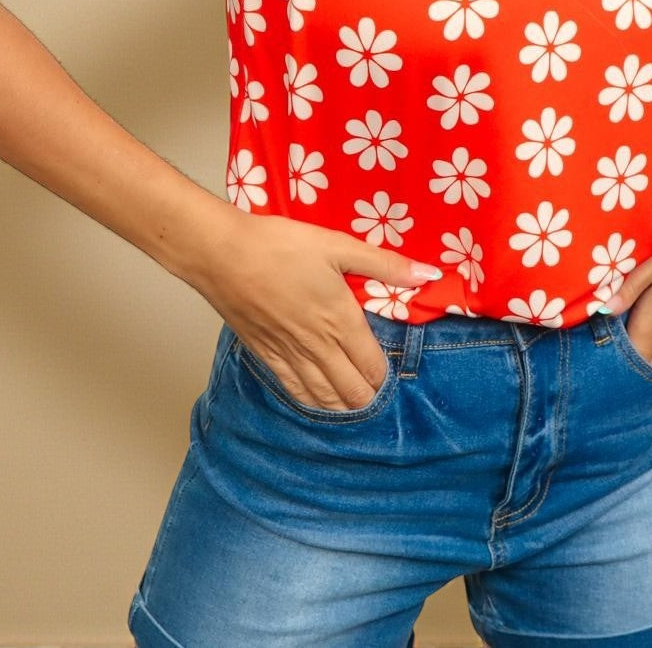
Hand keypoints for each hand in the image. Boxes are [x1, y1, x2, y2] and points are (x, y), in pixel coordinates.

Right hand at [195, 205, 441, 409]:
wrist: (223, 254)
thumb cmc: (280, 245)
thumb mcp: (338, 245)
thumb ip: (384, 264)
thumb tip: (428, 275)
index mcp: (340, 321)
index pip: (372, 367)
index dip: (385, 377)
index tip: (392, 376)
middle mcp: (317, 346)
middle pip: (351, 390)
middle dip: (368, 397)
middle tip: (377, 394)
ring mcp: (289, 354)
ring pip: (323, 397)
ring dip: (343, 405)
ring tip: (355, 406)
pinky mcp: (264, 354)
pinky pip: (293, 390)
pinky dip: (311, 401)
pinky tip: (316, 402)